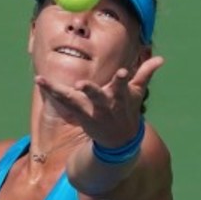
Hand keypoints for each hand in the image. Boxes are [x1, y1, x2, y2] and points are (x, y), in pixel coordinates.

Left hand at [35, 56, 163, 146]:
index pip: (122, 86)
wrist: (118, 141)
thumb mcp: (137, 93)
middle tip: (80, 85)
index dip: (121, 80)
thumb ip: (145, 74)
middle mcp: (104, 105)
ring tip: (42, 80)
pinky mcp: (78, 114)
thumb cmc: (127, 110)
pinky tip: (40, 80)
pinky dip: (51, 90)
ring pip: (72, 100)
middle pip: (97, 96)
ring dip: (57, 90)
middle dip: (90, 90)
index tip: (123, 72)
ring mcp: (89, 111)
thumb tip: (160, 59)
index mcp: (120, 97)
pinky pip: (62, 101)